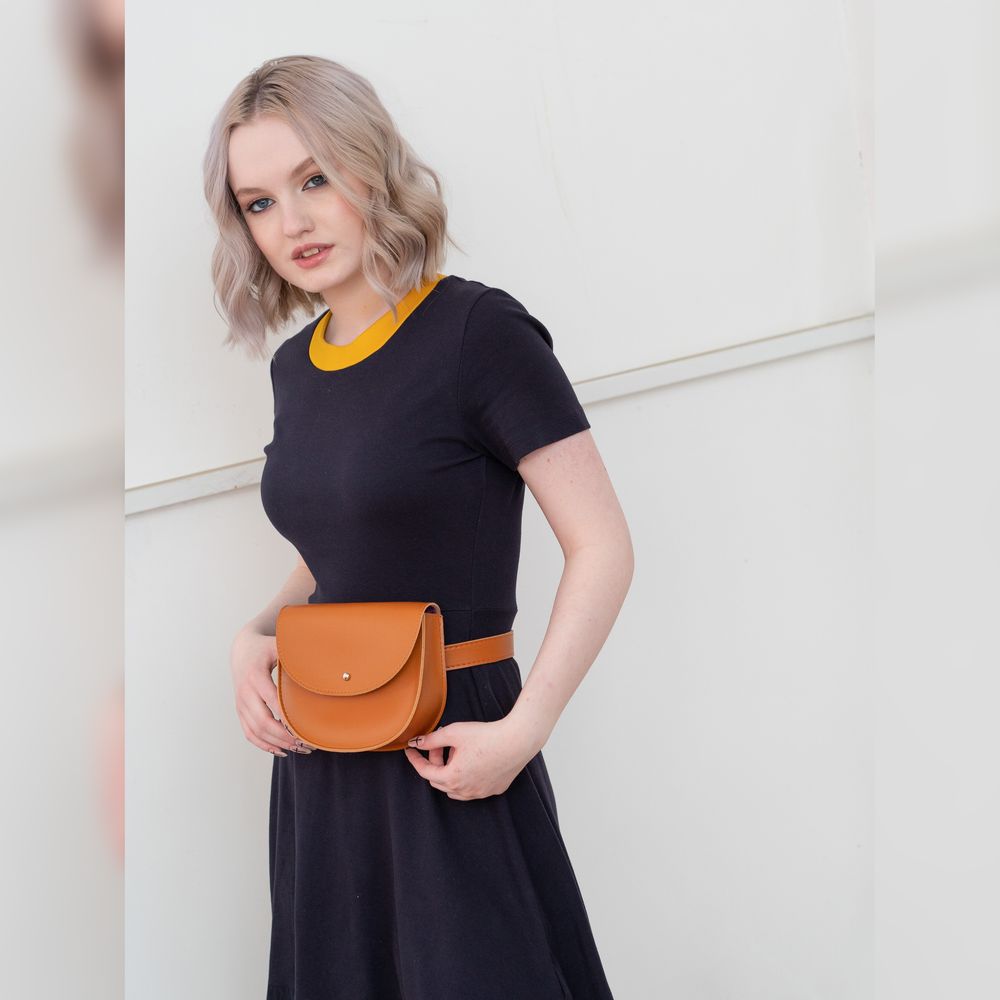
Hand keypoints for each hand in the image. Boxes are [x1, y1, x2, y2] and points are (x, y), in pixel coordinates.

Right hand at [229, 626, 315, 755]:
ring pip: (256, 732)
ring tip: (300, 749)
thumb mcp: (279, 646)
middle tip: (307, 743)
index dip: (288, 717)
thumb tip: (324, 662)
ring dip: (278, 744)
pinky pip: (249, 734)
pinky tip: (282, 750)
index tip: (306, 728)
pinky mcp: (240, 712)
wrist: (241, 651)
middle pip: (263, 722)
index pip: (272, 702)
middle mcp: (245, 693)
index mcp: (256, 676)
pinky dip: (265, 745)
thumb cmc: (266, 648)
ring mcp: (240, 705)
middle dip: (285, 736)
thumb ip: (297, 654)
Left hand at [402, 717, 539, 799]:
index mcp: (452, 777)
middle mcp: (464, 790)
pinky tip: (472, 762)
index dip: (415, 759)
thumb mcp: (454, 733)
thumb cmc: (486, 736)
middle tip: (438, 745)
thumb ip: (432, 739)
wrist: (517, 741)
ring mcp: (480, 793)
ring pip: (455, 789)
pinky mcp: (494, 790)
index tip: (410, 750)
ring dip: (449, 773)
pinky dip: (466, 778)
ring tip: (455, 753)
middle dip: (434, 762)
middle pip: (439, 780)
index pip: (425, 772)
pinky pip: (473, 789)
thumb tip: (416, 742)